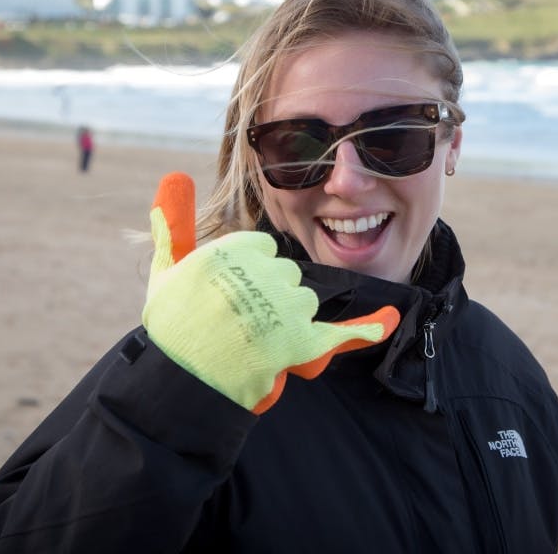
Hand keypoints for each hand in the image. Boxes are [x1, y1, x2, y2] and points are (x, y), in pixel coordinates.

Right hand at [142, 173, 399, 413]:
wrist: (181, 382)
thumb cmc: (173, 328)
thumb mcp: (167, 269)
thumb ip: (173, 222)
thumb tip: (174, 177)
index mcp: (234, 249)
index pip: (265, 251)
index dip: (251, 273)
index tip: (232, 293)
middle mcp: (264, 273)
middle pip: (287, 274)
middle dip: (272, 294)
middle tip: (241, 321)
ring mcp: (284, 307)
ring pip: (304, 300)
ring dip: (288, 318)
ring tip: (253, 340)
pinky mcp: (299, 341)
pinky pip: (340, 332)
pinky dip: (368, 327)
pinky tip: (390, 318)